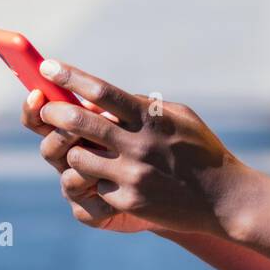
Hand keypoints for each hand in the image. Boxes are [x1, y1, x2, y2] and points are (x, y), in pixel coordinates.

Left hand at [36, 59, 247, 237]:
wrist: (224, 198)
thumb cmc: (202, 150)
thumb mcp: (181, 115)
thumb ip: (145, 105)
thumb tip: (107, 98)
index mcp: (150, 117)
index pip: (101, 91)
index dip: (69, 77)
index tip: (48, 67)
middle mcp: (139, 143)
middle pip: (79, 122)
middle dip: (53, 112)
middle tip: (45, 108)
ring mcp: (132, 175)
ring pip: (77, 158)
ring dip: (72, 150)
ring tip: (79, 148)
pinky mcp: (130, 202)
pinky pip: (94, 186)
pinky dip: (96, 180)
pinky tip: (108, 178)